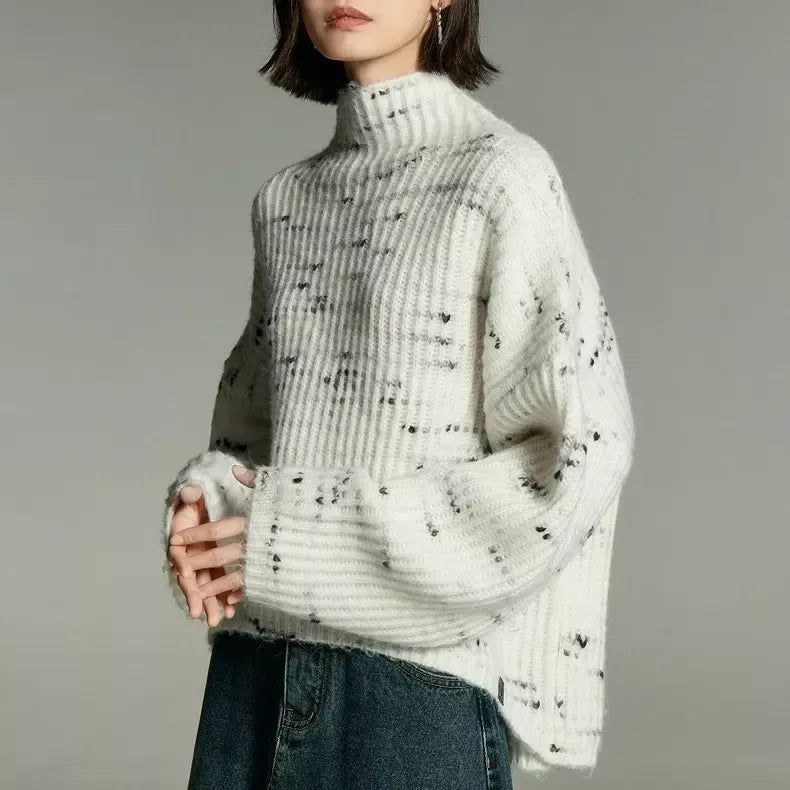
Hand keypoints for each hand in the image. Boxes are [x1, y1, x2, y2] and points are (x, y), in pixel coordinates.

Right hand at [168, 464, 256, 619]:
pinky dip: (224, 596)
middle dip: (194, 594)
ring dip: (210, 602)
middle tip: (198, 612)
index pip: (179, 553)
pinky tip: (230, 610)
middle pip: (190, 576)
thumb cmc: (199, 499)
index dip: (182, 563)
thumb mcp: (193, 493)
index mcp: (182, 537)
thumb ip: (191, 493)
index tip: (186, 573)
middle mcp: (190, 553)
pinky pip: (219, 582)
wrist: (205, 502)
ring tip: (215, 620)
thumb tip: (191, 491)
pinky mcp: (216, 565)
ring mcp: (203, 561)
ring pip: (205, 584)